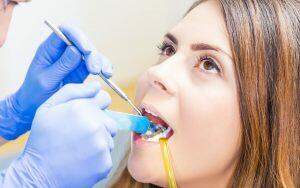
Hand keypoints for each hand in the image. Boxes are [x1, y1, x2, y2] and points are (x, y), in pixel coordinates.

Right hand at [3, 82, 116, 186]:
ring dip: (99, 141)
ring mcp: (101, 145)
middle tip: (78, 135)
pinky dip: (98, 157)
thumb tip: (97, 85)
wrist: (39, 174)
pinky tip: (82, 159)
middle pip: (109, 120)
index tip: (85, 115)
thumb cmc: (43, 139)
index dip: (95, 106)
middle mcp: (95, 125)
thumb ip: (72, 91)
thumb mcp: (48, 108)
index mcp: (82, 108)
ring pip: (109, 137)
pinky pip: (107, 154)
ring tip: (79, 147)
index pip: (105, 98)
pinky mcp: (104, 163)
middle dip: (98, 125)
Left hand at [6, 24, 111, 138]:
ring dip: (101, 61)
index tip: (87, 51)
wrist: (36, 108)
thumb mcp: (46, 81)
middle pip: (83, 42)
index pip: (65, 32)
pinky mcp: (82, 70)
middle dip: (93, 54)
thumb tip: (76, 50)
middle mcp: (63, 51)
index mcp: (50, 49)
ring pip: (93, 53)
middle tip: (96, 71)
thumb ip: (60, 66)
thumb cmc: (35, 94)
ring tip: (106, 75)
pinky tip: (108, 76)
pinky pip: (96, 65)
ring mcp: (74, 60)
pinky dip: (104, 68)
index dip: (78, 36)